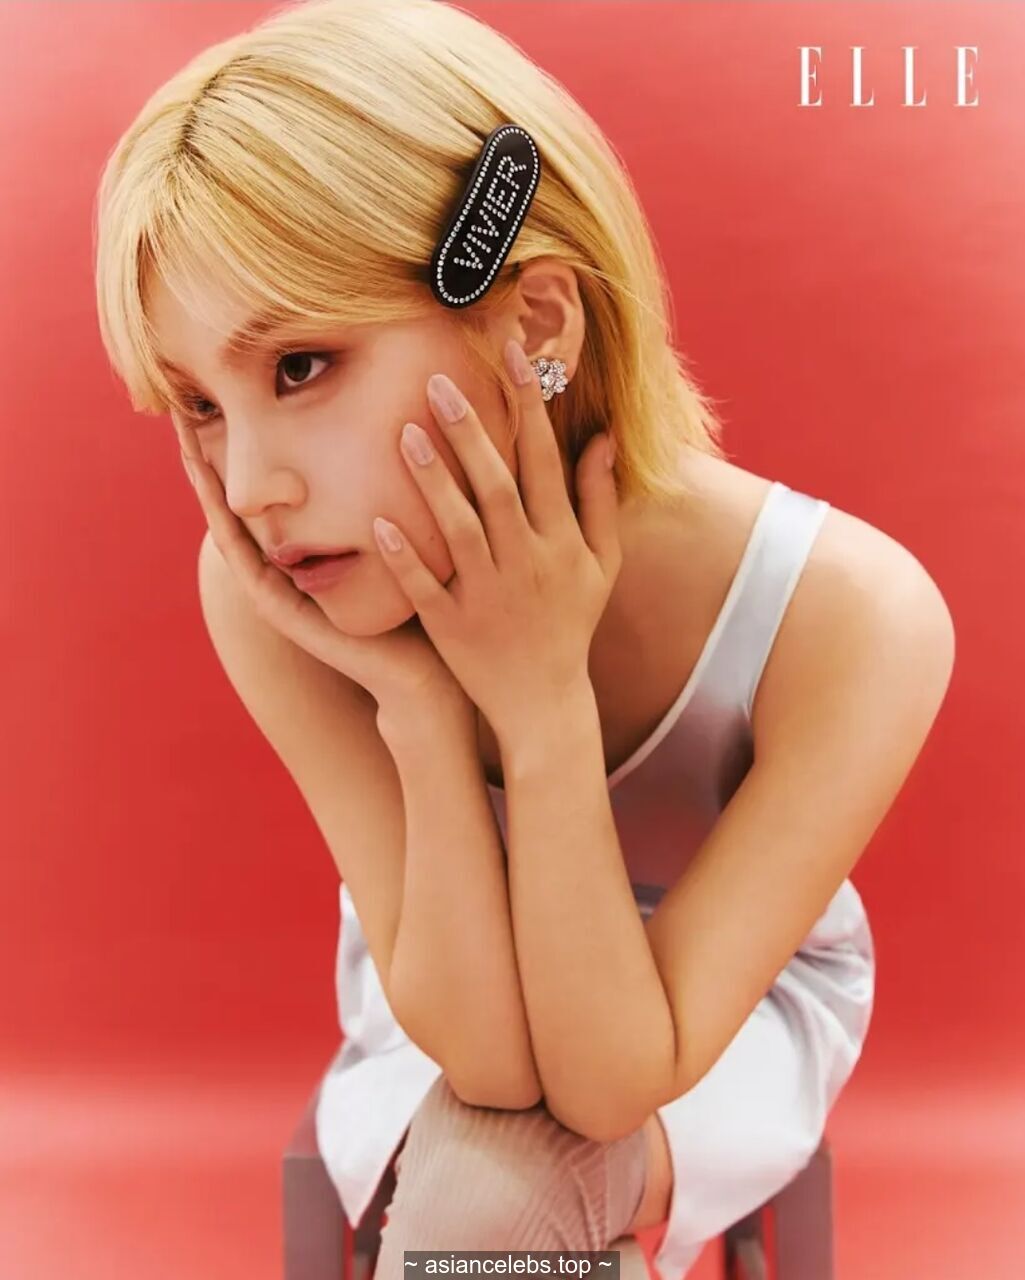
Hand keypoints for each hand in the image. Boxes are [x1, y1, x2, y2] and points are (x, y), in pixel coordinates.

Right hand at [173, 419, 468, 724]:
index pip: (267, 487)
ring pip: (228, 525)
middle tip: (180, 405)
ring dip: (203, 483)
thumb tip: (410, 431)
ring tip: (181, 439)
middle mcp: (285, 565)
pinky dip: (224, 526)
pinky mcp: (280, 611)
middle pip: (235, 500)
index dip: (243, 445)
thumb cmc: (426, 604)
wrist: (426, 672)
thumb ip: (394, 497)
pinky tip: (211, 493)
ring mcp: (277, 589)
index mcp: (309, 548)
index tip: (226, 394)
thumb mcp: (406, 536)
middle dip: (208, 454)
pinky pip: (244, 560)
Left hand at [371, 338, 621, 747]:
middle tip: (438, 382)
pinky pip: (425, 588)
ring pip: (459, 531)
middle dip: (471, 433)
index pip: (543, 462)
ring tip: (405, 434)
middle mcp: (527, 563)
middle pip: (497, 487)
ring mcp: (488, 596)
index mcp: (561, 542)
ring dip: (433, 483)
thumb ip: (600, 500)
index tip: (510, 355)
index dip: (528, 406)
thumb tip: (602, 437)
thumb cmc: (570, 623)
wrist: (544, 702)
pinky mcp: (452, 626)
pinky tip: (378, 524)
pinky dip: (406, 557)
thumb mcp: (601, 564)